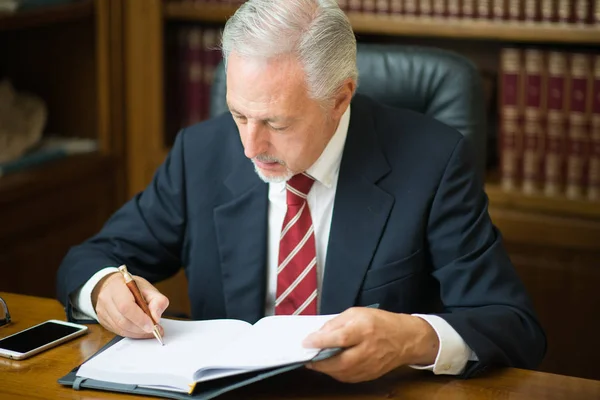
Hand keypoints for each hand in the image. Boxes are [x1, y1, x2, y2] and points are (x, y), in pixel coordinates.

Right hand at [92, 272, 168, 338]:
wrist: (114, 286)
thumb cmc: (131, 287)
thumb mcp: (149, 288)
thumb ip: (158, 300)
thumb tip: (156, 317)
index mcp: (116, 287)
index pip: (125, 306)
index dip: (140, 318)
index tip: (152, 324)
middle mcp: (106, 300)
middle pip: (122, 321)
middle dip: (141, 328)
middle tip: (155, 329)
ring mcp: (102, 311)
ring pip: (120, 329)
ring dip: (138, 333)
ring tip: (150, 330)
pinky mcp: (103, 321)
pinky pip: (118, 332)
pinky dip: (132, 333)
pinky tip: (141, 330)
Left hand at [302, 308, 438, 382]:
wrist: (405, 339)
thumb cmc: (380, 322)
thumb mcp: (357, 313)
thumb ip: (337, 322)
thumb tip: (319, 334)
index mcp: (364, 330)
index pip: (340, 338)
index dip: (321, 341)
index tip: (306, 342)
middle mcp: (367, 350)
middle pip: (339, 361)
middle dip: (319, 361)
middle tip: (306, 357)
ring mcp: (369, 366)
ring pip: (341, 373)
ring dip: (325, 369)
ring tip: (315, 361)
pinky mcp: (369, 375)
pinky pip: (347, 378)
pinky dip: (335, 373)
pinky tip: (330, 366)